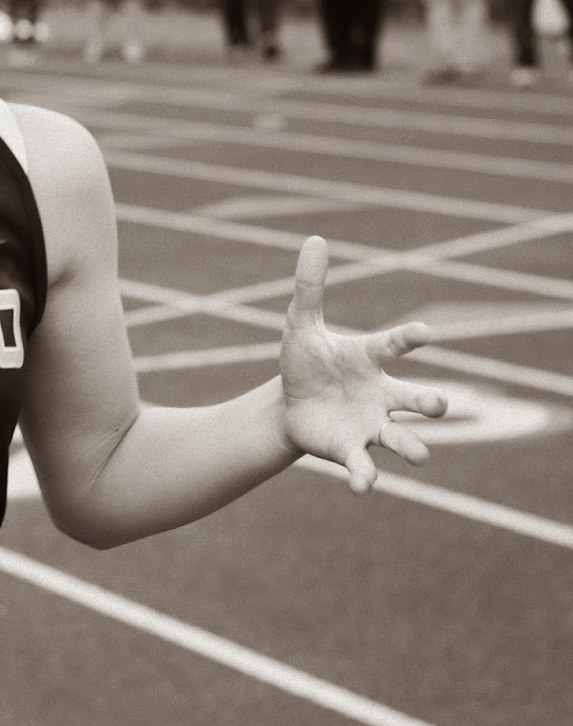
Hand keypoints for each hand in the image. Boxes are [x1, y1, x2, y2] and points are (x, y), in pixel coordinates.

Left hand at [278, 237, 447, 493]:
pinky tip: (362, 486)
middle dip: (431, 403)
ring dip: (413, 447)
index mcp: (370, 359)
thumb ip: (310, 286)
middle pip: (415, 399)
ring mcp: (371, 425)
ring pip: (402, 439)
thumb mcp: (301, 324)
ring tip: (419, 455)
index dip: (409, 338)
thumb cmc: (305, 362)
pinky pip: (365, 467)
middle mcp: (381, 394)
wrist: (287, 405)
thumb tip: (315, 239)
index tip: (424, 334)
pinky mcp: (352, 450)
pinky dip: (365, 477)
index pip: (394, 345)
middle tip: (437, 405)